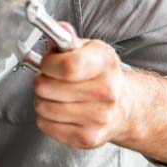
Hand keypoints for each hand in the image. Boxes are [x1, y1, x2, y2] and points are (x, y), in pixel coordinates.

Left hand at [32, 23, 133, 149]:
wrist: (124, 108)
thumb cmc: (100, 76)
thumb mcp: (88, 50)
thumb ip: (68, 39)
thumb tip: (59, 28)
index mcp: (106, 64)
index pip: (67, 66)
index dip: (48, 64)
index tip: (48, 63)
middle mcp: (107, 93)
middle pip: (46, 87)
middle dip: (42, 80)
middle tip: (53, 80)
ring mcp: (98, 118)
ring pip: (42, 106)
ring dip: (43, 99)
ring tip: (58, 95)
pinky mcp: (87, 137)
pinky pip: (45, 124)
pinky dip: (46, 117)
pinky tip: (61, 111)